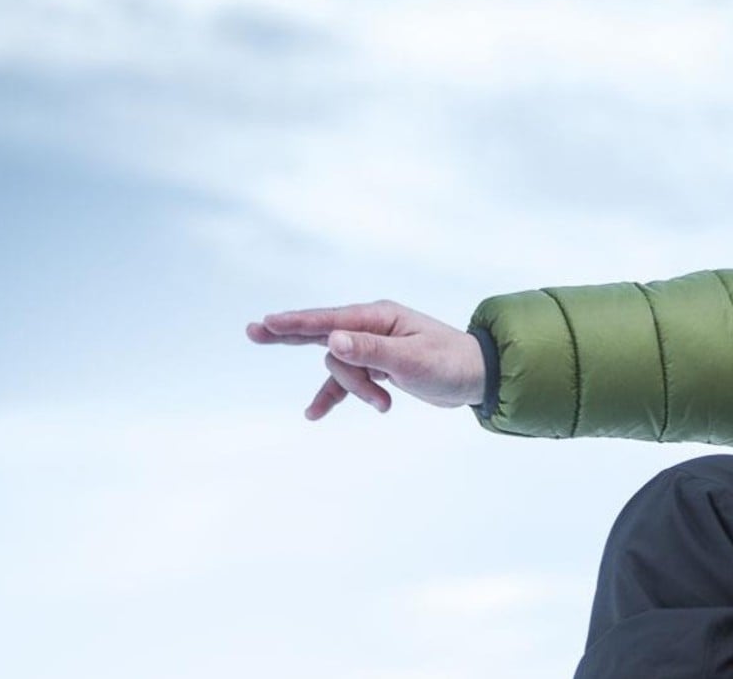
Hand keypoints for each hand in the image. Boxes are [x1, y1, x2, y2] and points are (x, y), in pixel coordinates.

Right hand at [247, 300, 484, 419]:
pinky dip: (336, 396)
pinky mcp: (376, 368)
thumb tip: (332, 340)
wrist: (477, 378)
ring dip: (355, 390)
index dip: (296, 323)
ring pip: (341, 367)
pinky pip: (346, 382)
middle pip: (321, 331)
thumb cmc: (450, 363)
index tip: (266, 324)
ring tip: (384, 404)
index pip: (329, 320)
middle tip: (254, 332)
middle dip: (290, 335)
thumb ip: (372, 351)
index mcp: (379, 317)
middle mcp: (372, 327)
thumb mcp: (412, 359)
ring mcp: (372, 347)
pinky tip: (314, 415)